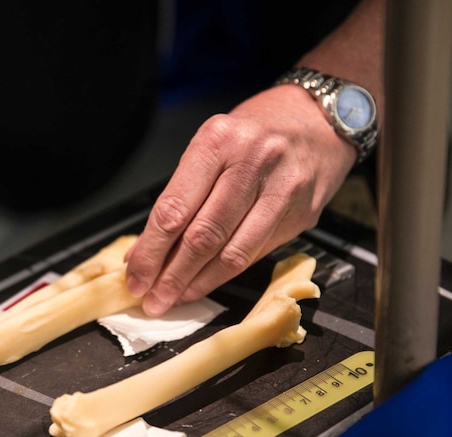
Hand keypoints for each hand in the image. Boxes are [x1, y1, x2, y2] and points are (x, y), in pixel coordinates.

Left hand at [125, 85, 355, 315]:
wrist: (317, 120)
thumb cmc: (252, 136)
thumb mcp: (210, 148)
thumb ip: (179, 197)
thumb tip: (146, 252)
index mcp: (218, 141)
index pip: (174, 209)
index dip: (151, 251)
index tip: (135, 276)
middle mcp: (253, 162)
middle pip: (203, 236)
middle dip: (171, 275)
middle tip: (152, 300)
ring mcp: (283, 189)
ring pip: (233, 253)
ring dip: (198, 283)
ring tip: (174, 298)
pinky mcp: (303, 214)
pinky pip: (257, 254)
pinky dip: (225, 275)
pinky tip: (206, 283)